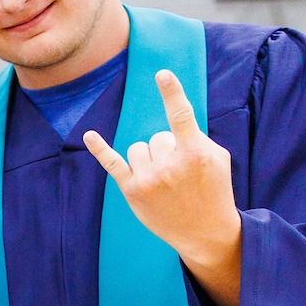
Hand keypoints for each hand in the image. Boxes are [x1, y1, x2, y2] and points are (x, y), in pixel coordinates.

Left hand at [85, 70, 240, 270]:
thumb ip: (196, 138)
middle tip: (181, 173)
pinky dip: (100, 148)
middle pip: (157, 136)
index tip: (162, 74)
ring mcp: (148, 179)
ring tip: (166, 178)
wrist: (205, 231)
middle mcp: (170, 165)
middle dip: (168, 148)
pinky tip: (89, 135)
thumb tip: (170, 121)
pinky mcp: (132, 191)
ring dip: (149, 157)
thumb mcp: (216, 160)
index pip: (181, 116)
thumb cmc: (213, 190)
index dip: (172, 93)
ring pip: (138, 147)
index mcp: (196, 154)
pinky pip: (112, 163)